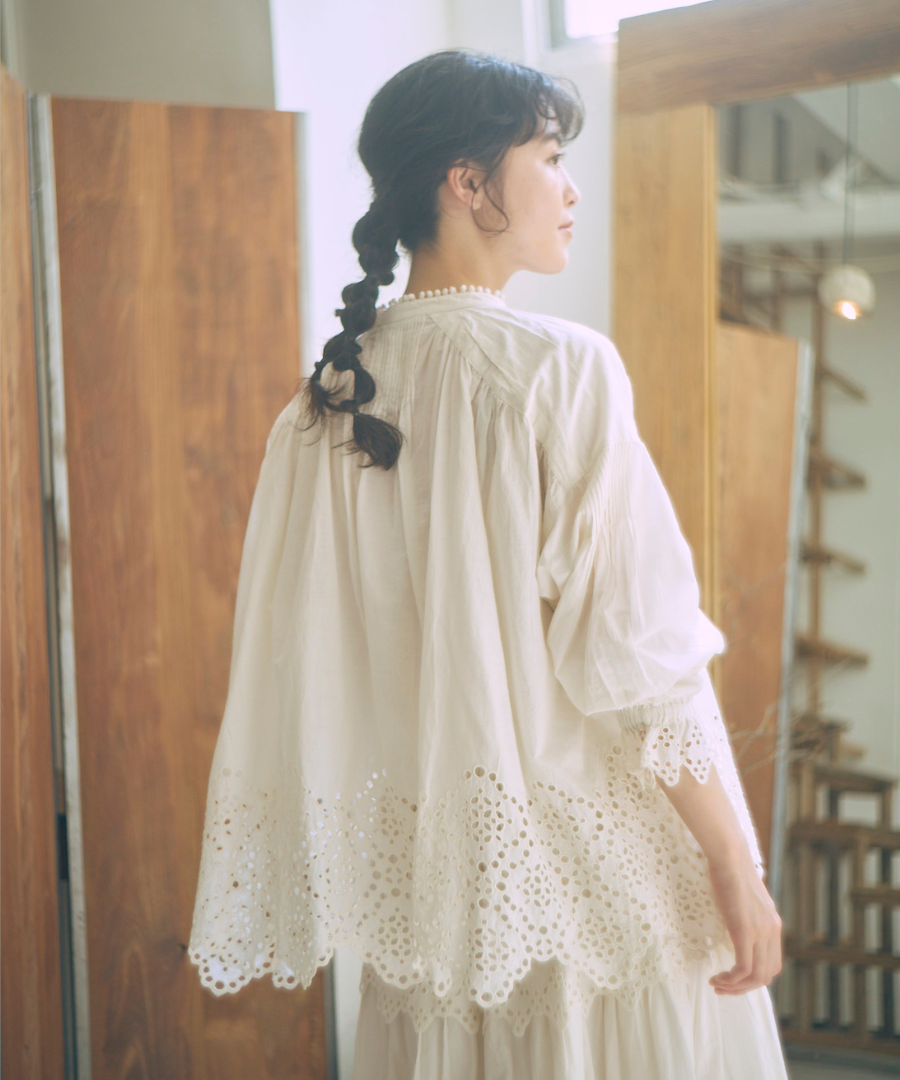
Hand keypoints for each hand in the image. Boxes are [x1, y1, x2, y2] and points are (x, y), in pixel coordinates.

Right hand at [706, 854, 782, 994]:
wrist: (729, 855)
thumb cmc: (730, 871)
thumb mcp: (745, 898)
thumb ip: (748, 915)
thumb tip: (737, 923)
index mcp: (773, 924)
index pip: (772, 964)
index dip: (754, 978)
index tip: (734, 978)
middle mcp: (772, 931)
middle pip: (767, 975)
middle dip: (744, 988)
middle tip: (723, 987)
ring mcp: (760, 931)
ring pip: (756, 976)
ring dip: (736, 987)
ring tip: (718, 985)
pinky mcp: (745, 930)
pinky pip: (743, 967)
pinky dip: (731, 979)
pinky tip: (718, 976)